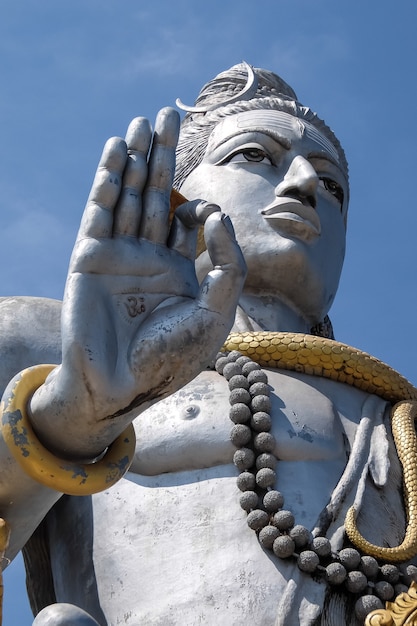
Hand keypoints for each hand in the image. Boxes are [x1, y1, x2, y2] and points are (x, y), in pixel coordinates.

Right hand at [30, 108, 245, 458]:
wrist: (121, 386)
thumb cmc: (170, 358)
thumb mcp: (215, 314)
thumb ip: (228, 265)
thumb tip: (219, 214)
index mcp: (179, 269)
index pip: (188, 219)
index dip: (198, 205)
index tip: (205, 213)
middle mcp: (149, 256)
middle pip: (156, 194)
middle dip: (162, 156)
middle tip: (167, 115)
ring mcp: (118, 254)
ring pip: (128, 195)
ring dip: (135, 158)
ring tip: (142, 122)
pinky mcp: (89, 257)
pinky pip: (100, 211)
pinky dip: (108, 180)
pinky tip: (117, 151)